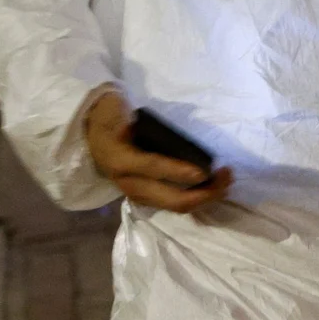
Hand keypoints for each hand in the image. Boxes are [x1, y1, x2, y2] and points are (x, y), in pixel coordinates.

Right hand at [84, 92, 231, 212]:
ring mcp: (139, 195)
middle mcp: (131, 185)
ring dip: (205, 198)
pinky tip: (212, 188)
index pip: (154, 169)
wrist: (92, 136)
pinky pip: (175, 204)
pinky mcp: (147, 198)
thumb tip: (136, 126)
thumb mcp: (116, 112)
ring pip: (177, 207)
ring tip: (225, 182)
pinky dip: (197, 199)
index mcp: (122, 161)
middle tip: (226, 176)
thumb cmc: (110, 119)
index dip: (179, 172)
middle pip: (173, 200)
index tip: (204, 170)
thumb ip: (126, 118)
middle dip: (204, 193)